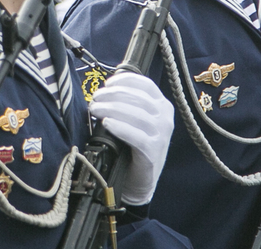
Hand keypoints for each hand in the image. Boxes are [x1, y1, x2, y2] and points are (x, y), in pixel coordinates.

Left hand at [88, 71, 173, 204]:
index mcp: (162, 106)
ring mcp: (161, 136)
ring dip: (112, 109)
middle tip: (95, 99)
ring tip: (95, 110)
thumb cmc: (133, 146)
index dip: (125, 81)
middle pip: (138, 98)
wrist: (138, 180)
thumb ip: (126, 104)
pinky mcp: (153, 152)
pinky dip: (120, 128)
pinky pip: (136, 136)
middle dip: (113, 95)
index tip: (107, 84)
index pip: (146, 85)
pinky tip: (106, 124)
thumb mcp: (134, 120)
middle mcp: (165, 118)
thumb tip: (104, 90)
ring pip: (137, 115)